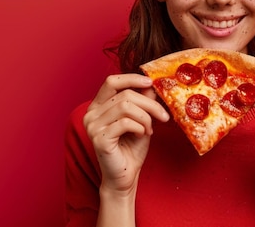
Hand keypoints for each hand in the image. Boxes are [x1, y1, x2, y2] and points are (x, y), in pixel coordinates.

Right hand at [83, 74, 169, 193]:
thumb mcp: (141, 119)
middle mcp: (91, 114)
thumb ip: (143, 100)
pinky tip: (142, 135)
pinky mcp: (99, 138)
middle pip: (124, 94)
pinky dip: (140, 127)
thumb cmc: (131, 148)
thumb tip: (151, 82)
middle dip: (149, 104)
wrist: (125, 176)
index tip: (150, 82)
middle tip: (163, 116)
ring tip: (150, 129)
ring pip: (126, 106)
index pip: (112, 81)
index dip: (132, 78)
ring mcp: (93, 126)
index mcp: (98, 106)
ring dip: (145, 117)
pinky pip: (125, 123)